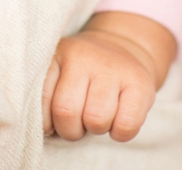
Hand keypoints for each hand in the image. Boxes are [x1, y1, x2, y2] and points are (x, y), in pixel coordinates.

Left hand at [42, 12, 176, 142]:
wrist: (122, 48)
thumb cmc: (84, 71)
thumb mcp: (60, 70)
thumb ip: (47, 93)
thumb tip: (45, 130)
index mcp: (58, 54)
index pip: (42, 97)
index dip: (46, 121)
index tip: (51, 125)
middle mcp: (83, 57)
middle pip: (66, 111)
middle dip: (70, 130)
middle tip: (77, 125)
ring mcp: (112, 69)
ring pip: (96, 120)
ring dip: (95, 130)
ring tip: (96, 119)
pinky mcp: (139, 84)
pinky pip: (125, 125)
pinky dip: (119, 134)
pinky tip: (116, 123)